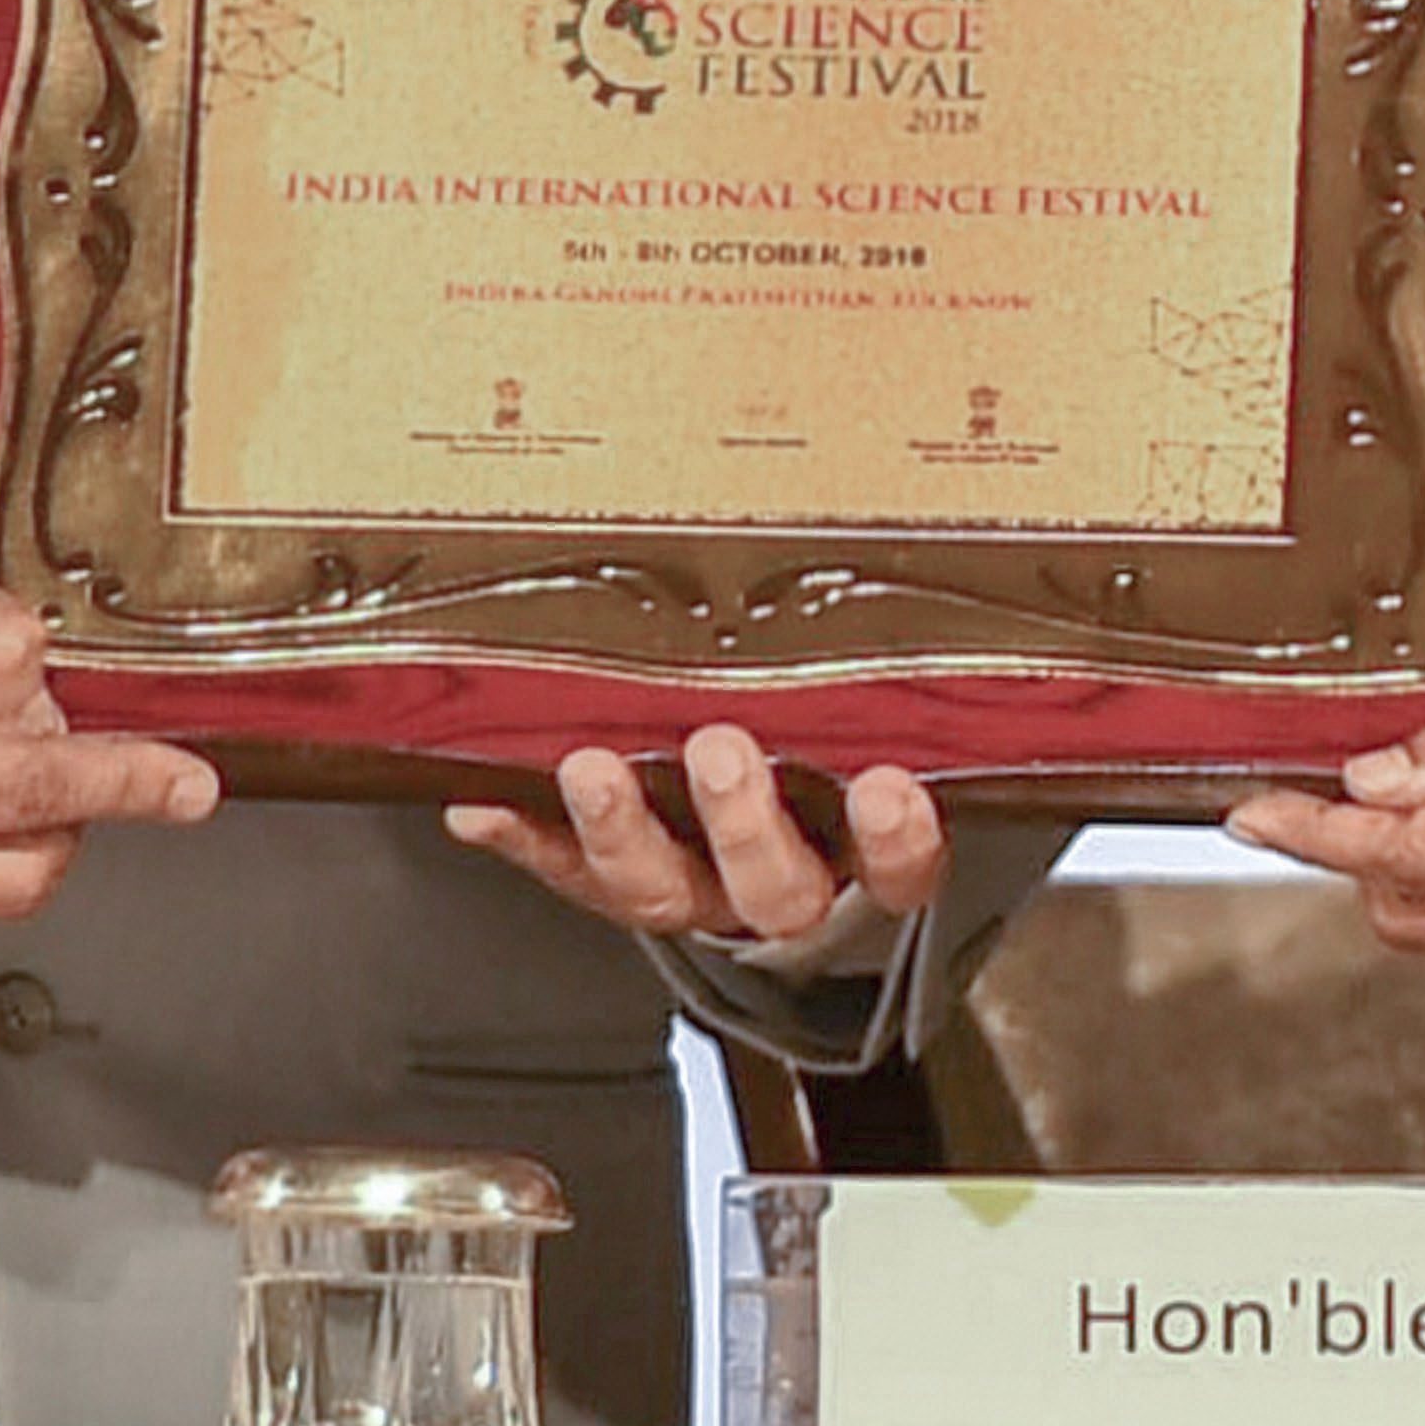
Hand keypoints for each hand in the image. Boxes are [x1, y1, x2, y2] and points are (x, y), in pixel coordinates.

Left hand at [447, 723, 948, 947]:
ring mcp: (693, 892)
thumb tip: (942, 532)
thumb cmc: (838, 763)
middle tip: (722, 750)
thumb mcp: (883, 727)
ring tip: (591, 767)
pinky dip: (522, 835)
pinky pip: (564, 873)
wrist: (769, 864)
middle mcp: (780, 889)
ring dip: (621, 829)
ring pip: (661, 889)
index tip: (888, 787)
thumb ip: (896, 676)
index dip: (894, 839)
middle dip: (743, 822)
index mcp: (866, 859)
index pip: (901, 868)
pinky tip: (482, 800)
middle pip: (773, 887)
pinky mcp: (612, 886)